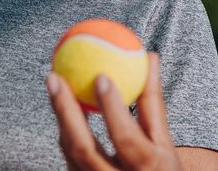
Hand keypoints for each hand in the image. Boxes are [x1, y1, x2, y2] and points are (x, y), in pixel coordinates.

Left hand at [47, 53, 180, 169]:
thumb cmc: (160, 169)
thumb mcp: (164, 142)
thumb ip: (153, 102)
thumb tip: (150, 57)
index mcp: (146, 167)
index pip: (126, 138)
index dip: (113, 108)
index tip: (101, 76)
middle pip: (84, 149)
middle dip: (65, 111)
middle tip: (55, 77)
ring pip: (70, 152)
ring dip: (60, 117)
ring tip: (54, 82)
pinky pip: (68, 156)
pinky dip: (65, 130)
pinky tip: (61, 105)